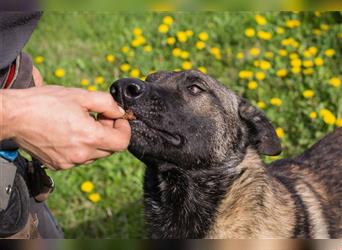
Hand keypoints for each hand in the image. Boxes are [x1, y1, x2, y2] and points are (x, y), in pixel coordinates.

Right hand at [1, 86, 130, 169]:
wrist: (14, 116)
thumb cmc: (45, 103)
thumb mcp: (81, 95)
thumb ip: (107, 103)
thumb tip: (120, 112)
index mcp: (90, 137)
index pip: (122, 143)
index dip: (124, 129)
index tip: (118, 119)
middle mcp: (81, 155)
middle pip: (110, 149)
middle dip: (110, 132)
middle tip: (100, 117)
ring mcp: (69, 163)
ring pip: (95, 155)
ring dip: (96, 140)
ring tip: (83, 123)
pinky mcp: (58, 165)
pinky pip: (79, 159)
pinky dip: (82, 147)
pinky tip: (71, 132)